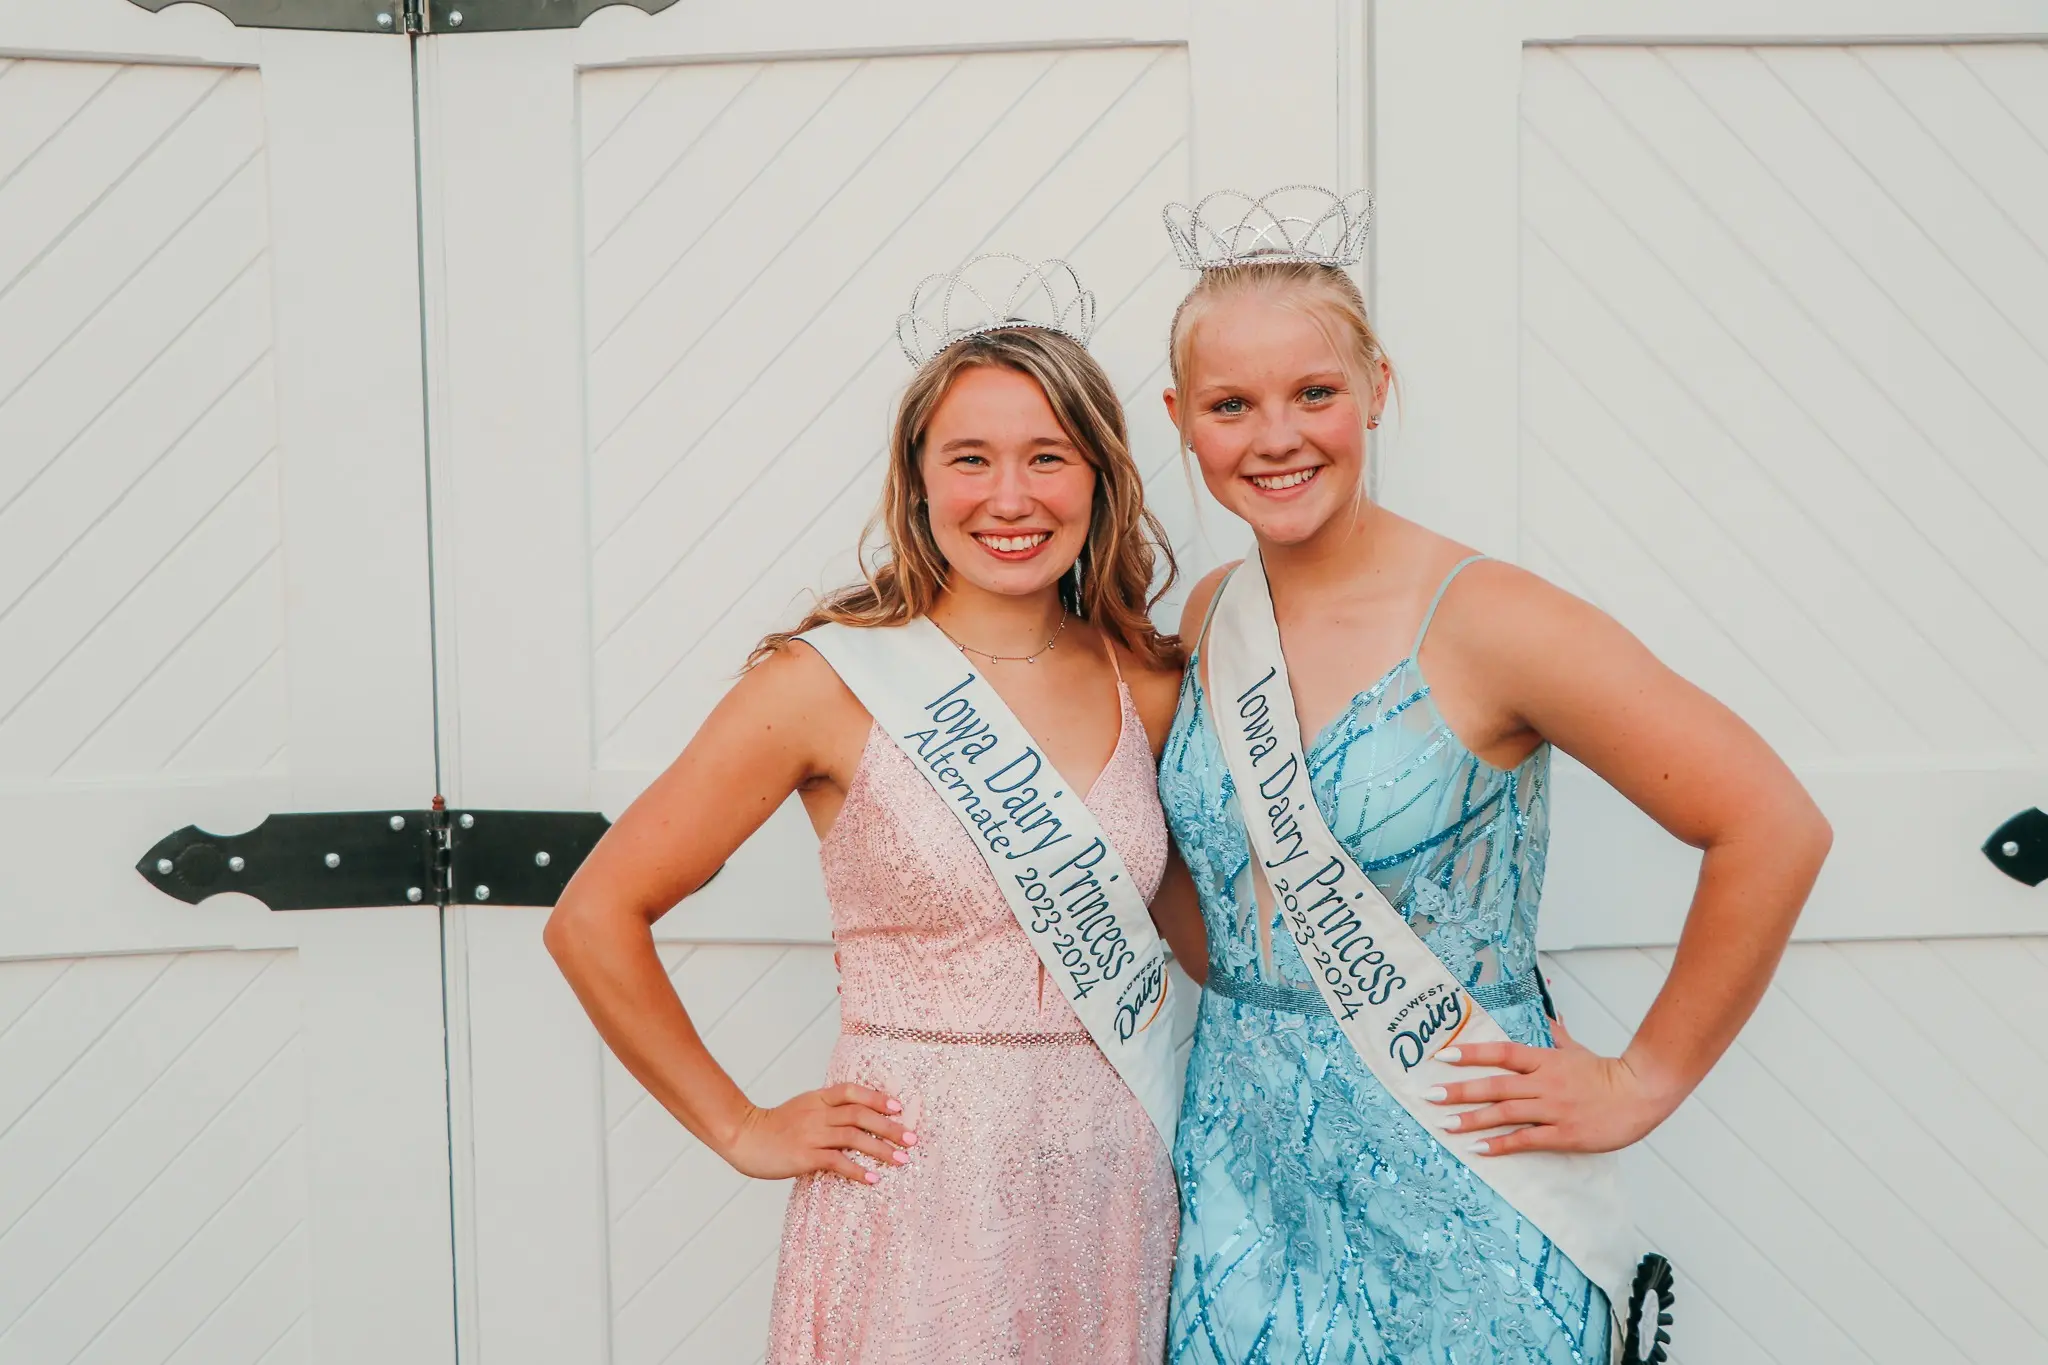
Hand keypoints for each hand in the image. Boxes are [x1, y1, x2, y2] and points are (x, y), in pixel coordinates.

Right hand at [721, 1082, 915, 1183]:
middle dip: (889, 1126)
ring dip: (881, 1149)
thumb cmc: (774, 1127)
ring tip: (901, 1160)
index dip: (878, 1097)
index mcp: (817, 1098)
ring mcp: (811, 1134)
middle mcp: (817, 1113)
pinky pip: (837, 1161)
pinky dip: (857, 1170)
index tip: (899, 1108)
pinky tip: (872, 1179)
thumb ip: (826, 1109)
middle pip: (860, 1114)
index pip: (852, 1091)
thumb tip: (857, 1117)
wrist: (743, 1137)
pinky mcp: (805, 1156)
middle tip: (912, 1139)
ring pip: (853, 1137)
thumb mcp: (802, 1108)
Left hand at [1425, 1017, 1675, 1154]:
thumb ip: (1557, 1036)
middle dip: (1460, 1090)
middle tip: (1430, 1094)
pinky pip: (1526, 1139)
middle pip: (1495, 1086)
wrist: (1641, 1093)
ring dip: (1472, 1120)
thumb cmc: (1609, 1073)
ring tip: (1445, 1124)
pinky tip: (1479, 1148)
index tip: (1443, 1056)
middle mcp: (1545, 1083)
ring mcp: (1554, 1109)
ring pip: (1505, 1114)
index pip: (1501, 1054)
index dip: (1471, 1054)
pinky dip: (1501, 1144)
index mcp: (1546, 1060)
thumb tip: (1546, 1016)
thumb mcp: (1578, 1050)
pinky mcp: (1564, 1134)